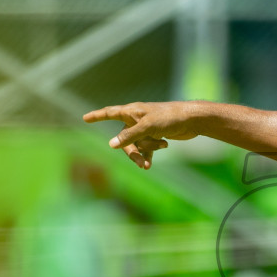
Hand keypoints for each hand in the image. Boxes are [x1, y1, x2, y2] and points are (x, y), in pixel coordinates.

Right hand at [83, 101, 204, 169]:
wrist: (191, 120)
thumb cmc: (169, 118)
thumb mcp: (147, 127)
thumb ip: (129, 136)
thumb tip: (111, 145)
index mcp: (131, 111)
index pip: (110, 113)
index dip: (97, 116)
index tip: (85, 118)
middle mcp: (136, 118)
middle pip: (124, 139)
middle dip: (132, 152)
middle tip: (141, 164)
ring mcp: (145, 128)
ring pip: (137, 145)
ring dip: (146, 151)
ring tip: (158, 151)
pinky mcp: (155, 135)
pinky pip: (146, 148)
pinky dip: (149, 154)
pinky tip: (151, 162)